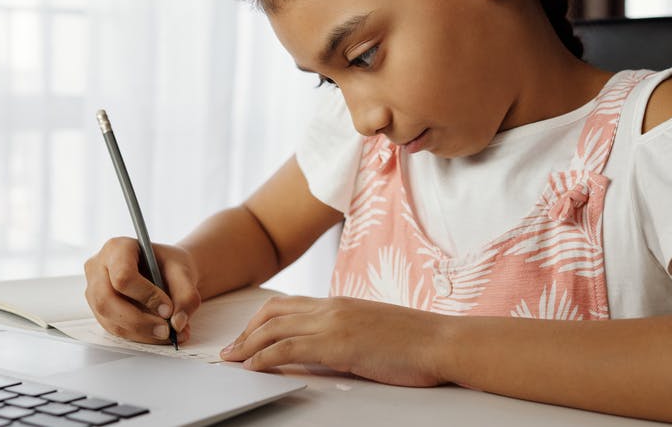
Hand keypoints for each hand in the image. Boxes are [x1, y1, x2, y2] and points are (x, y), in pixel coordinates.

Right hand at [83, 237, 200, 344]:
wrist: (165, 271)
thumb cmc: (168, 264)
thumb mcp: (183, 271)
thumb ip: (185, 294)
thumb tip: (177, 323)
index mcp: (117, 248)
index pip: (122, 275)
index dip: (145, 295)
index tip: (168, 308)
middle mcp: (98, 268)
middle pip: (107, 301)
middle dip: (139, 321)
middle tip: (166, 330)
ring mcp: (94, 291)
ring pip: (109, 319)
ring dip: (141, 332)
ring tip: (167, 334)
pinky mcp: (100, 310)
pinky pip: (114, 329)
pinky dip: (139, 336)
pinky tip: (158, 334)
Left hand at [219, 296, 447, 386]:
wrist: (441, 341)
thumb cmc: (416, 343)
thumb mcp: (372, 332)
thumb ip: (346, 334)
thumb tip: (326, 350)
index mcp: (340, 303)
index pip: (288, 305)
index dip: (261, 320)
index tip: (247, 336)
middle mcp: (331, 307)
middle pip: (273, 312)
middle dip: (246, 331)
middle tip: (231, 351)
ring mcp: (333, 322)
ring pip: (273, 328)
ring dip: (247, 345)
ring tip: (232, 360)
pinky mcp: (336, 342)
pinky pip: (287, 347)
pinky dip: (263, 356)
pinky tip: (253, 367)